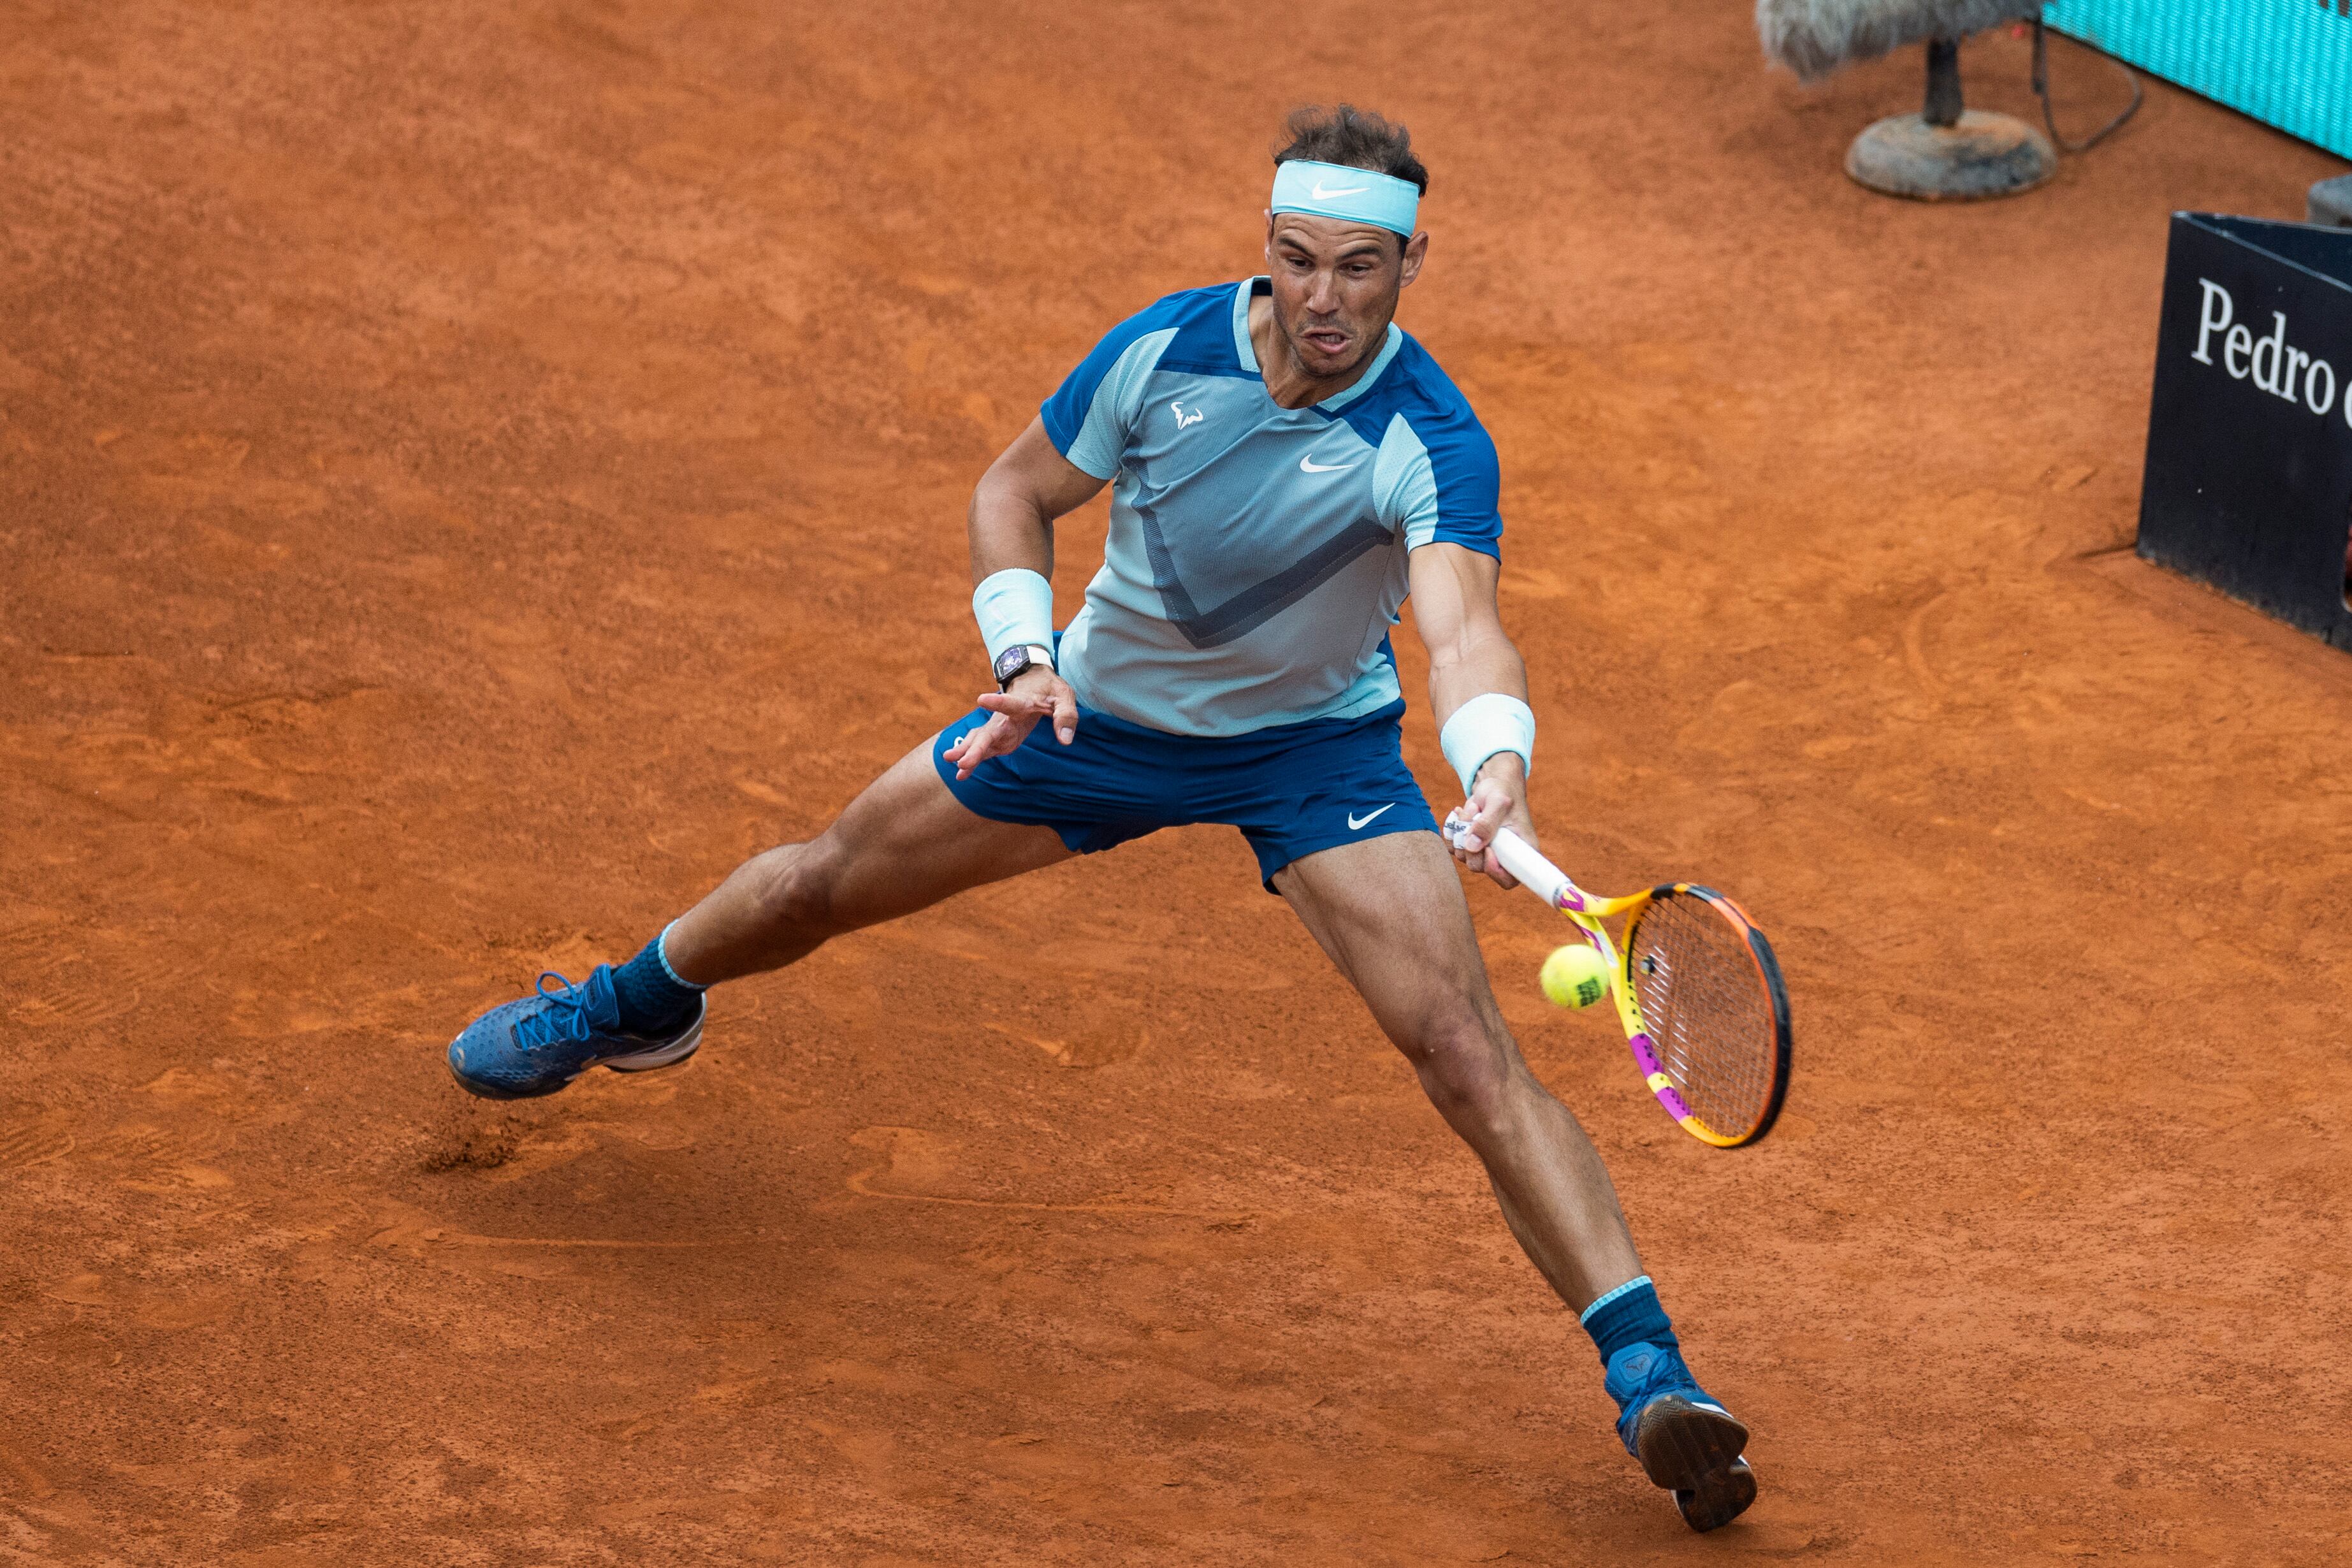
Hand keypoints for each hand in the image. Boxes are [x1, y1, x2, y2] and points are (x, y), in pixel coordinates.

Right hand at [941, 667, 1076, 779]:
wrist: (1032, 681)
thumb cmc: (1049, 689)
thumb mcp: (1064, 697)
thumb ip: (1066, 716)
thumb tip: (1066, 741)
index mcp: (1022, 703)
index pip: (1010, 703)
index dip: (998, 702)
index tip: (981, 699)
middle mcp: (1004, 717)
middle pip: (987, 731)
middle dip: (973, 746)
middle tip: (955, 758)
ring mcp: (998, 728)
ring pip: (979, 740)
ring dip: (967, 752)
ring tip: (953, 764)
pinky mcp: (998, 738)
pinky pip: (983, 750)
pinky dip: (973, 761)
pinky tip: (962, 775)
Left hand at [1443, 753, 1535, 889]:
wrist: (1492, 786)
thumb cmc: (1503, 792)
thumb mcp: (1498, 802)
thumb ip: (1487, 823)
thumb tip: (1472, 847)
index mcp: (1522, 851)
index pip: (1509, 879)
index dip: (1494, 870)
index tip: (1488, 849)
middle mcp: (1503, 856)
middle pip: (1479, 867)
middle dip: (1471, 841)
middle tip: (1476, 816)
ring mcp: (1485, 853)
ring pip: (1463, 856)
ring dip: (1462, 830)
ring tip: (1473, 809)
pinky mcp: (1470, 846)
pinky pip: (1452, 847)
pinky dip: (1452, 830)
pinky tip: (1460, 814)